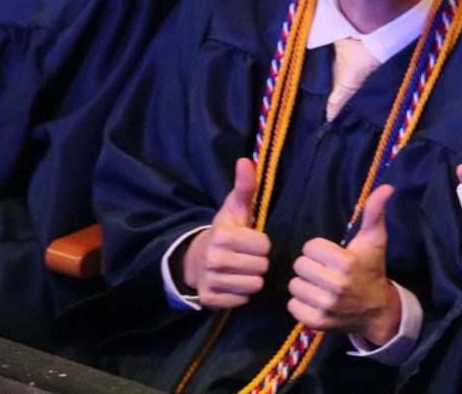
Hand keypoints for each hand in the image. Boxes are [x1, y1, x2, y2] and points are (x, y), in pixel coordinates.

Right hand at [182, 158, 270, 309]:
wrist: (196, 260)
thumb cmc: (225, 232)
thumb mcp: (235, 208)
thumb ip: (245, 186)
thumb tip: (245, 160)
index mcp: (222, 235)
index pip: (264, 246)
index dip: (261, 244)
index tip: (250, 241)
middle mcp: (214, 259)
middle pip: (262, 267)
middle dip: (258, 262)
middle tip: (246, 257)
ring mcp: (210, 281)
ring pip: (254, 285)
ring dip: (252, 279)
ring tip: (241, 270)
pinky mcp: (210, 300)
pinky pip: (242, 301)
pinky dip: (241, 294)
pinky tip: (233, 284)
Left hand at [288, 185, 400, 345]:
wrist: (376, 311)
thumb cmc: (371, 269)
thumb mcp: (374, 240)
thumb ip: (374, 212)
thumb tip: (386, 187)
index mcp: (347, 263)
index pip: (309, 247)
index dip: (319, 249)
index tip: (331, 256)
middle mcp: (336, 286)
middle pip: (300, 265)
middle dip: (311, 266)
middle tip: (325, 271)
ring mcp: (326, 306)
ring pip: (294, 285)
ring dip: (305, 284)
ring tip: (320, 285)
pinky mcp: (316, 323)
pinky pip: (293, 305)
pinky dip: (301, 302)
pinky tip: (316, 300)